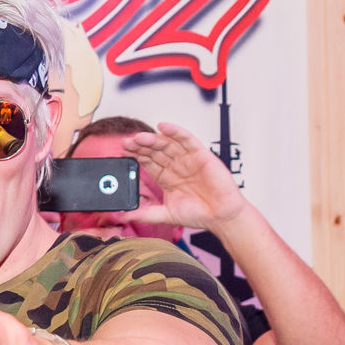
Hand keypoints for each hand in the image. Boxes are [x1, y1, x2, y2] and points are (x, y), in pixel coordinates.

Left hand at [124, 121, 247, 234]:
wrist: (221, 217)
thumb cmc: (199, 214)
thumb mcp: (166, 215)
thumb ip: (146, 213)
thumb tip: (125, 215)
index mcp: (167, 177)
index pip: (148, 162)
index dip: (136, 156)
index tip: (122, 153)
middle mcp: (176, 166)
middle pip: (155, 151)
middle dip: (140, 146)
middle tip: (127, 143)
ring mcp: (188, 159)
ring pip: (167, 144)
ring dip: (153, 139)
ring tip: (140, 137)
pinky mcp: (201, 154)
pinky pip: (187, 139)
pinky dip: (176, 132)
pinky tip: (164, 127)